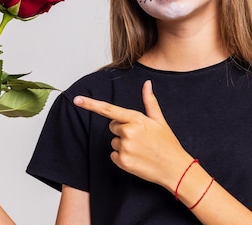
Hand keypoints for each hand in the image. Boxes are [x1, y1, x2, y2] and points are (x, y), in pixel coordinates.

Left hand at [73, 80, 192, 189]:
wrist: (174, 168)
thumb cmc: (167, 143)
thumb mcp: (159, 120)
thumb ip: (149, 101)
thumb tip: (147, 83)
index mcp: (136, 119)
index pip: (109, 109)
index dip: (91, 104)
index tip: (77, 99)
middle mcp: (128, 132)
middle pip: (112, 126)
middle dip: (122, 130)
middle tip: (140, 138)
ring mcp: (124, 147)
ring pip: (113, 141)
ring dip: (123, 144)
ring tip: (140, 149)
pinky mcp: (122, 161)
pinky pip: (113, 155)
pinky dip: (122, 157)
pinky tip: (136, 158)